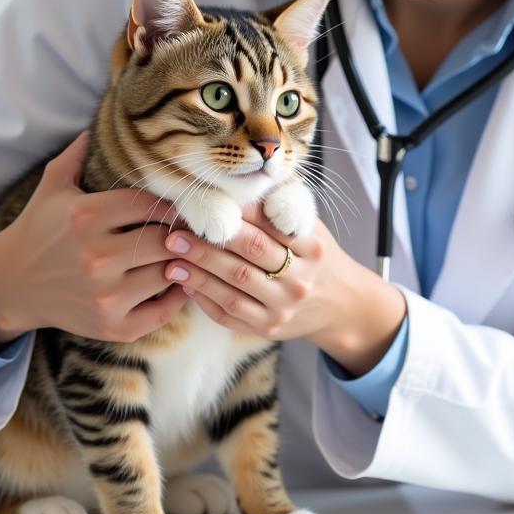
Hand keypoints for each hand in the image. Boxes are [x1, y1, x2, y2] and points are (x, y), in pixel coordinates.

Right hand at [0, 130, 190, 346]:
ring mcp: (105, 295)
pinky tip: (176, 282)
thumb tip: (102, 120)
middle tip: (195, 227)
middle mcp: (96, 256)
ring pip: (169, 273)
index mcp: (86, 216)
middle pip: (166, 239)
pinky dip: (176, 297)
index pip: (151, 203)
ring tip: (188, 251)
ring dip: (181, 262)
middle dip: (182, 233)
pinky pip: (162, 312)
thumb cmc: (38, 228)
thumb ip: (79, 153)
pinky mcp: (111, 326)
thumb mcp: (53, 186)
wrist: (7, 284)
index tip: (184, 202)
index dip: (173, 202)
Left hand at [161, 199, 406, 374]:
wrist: (341, 305)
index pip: (269, 225)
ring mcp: (285, 307)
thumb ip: (280, 207)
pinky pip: (230, 313)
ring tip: (172, 256)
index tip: (205, 202)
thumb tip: (235, 185)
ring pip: (235, 285)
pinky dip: (205, 298)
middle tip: (177, 230)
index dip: (234, 213)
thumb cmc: (315, 256)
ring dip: (199, 270)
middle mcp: (301, 278)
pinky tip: (186, 282)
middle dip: (209, 241)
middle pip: (249, 254)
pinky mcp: (269, 329)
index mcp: (312, 246)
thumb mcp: (310, 227)